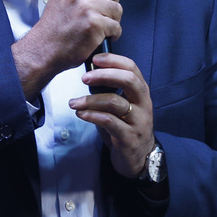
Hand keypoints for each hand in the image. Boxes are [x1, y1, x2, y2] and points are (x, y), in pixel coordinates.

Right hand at [12, 0, 122, 99]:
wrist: (44, 49)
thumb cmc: (55, 26)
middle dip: (111, 2)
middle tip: (99, 14)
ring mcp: (86, 6)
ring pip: (117, 8)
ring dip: (112, 20)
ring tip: (97, 27)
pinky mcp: (94, 24)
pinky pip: (116, 26)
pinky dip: (112, 34)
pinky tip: (98, 36)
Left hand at [68, 53, 153, 178]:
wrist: (140, 158)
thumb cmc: (127, 127)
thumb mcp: (123, 105)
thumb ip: (112, 91)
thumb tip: (90, 75)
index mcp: (141, 92)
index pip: (131, 68)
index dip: (113, 60)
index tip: (95, 58)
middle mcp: (143, 104)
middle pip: (128, 80)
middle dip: (104, 75)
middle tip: (84, 78)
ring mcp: (138, 121)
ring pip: (115, 102)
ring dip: (90, 100)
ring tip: (73, 103)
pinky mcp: (129, 137)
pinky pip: (109, 121)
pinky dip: (92, 115)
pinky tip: (81, 114)